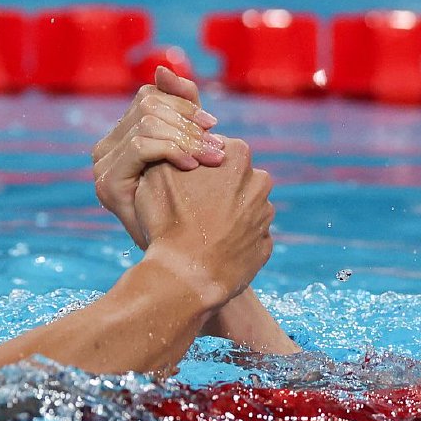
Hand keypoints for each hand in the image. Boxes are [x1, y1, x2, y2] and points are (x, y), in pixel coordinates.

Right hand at [92, 66, 223, 248]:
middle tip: (217, 144)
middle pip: (148, 106)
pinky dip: (171, 150)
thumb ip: (181, 108)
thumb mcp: (189, 151)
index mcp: (122, 138)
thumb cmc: (192, 211)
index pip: (150, 97)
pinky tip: (193, 167)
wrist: (185, 264)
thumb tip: (163, 67)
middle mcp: (105, 149)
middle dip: (187, 122)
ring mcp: (102, 166)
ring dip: (185, 137)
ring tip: (212, 158)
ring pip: (147, 123)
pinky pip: (141, 145)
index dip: (184, 106)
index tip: (213, 125)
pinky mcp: (105, 184)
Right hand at [136, 138, 273, 310]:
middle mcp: (260, 181)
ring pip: (243, 208)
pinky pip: (247, 237)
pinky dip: (233, 241)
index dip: (195, 165)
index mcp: (237, 154)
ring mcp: (266, 215)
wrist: (185, 276)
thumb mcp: (155, 173)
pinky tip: (212, 249)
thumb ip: (173, 151)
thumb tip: (176, 144)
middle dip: (217, 189)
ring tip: (199, 232)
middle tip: (189, 208)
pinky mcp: (265, 245)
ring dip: (226, 216)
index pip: (215, 150)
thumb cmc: (167, 221)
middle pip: (234, 178)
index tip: (181, 183)